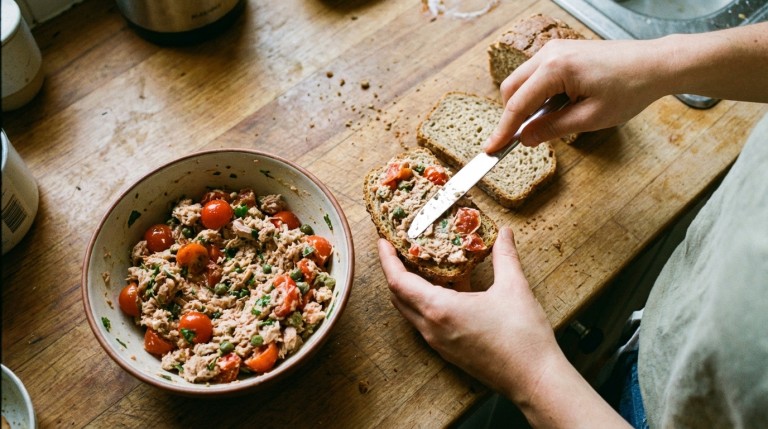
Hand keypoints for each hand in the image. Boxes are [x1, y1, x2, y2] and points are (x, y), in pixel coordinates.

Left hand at [377, 227, 560, 401]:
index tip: (383, 242)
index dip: (387, 259)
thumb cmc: (523, 338)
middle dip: (394, 271)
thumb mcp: (514, 288)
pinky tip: (447, 290)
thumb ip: (505, 256)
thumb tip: (504, 234)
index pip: (398, 282)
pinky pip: (425, 323)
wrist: (534, 379)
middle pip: (398, 297)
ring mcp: (438, 343)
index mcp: (440, 310)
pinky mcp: (448, 352)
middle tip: (399, 250)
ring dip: (409, 288)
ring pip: (410, 311)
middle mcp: (432, 328)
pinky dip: (425, 303)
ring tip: (420, 266)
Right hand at [484, 38, 667, 151]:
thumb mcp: (590, 118)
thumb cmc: (630, 88)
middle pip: (511, 89)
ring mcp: (555, 49)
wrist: (656, 64)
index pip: (517, 105)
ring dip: (525, 105)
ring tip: (544, 125)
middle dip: (511, 116)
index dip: (503, 130)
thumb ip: (552, 128)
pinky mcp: (562, 52)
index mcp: (555, 69)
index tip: (491, 150)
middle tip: (517, 142)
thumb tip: (524, 138)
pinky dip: (537, 94)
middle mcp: (549, 53)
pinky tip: (554, 109)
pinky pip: (536, 75)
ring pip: (521, 81)